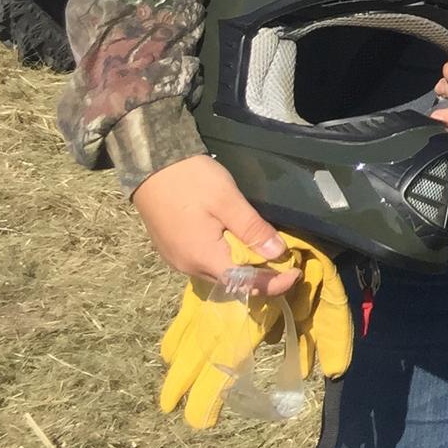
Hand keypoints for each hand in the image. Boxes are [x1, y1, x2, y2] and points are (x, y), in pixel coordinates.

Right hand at [132, 154, 297, 295]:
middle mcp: (189, 266)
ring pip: (218, 273)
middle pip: (231, 282)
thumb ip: (253, 229)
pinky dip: (226, 260)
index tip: (296, 274)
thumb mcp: (228, 200)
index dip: (273, 283)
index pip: (245, 283)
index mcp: (204, 258)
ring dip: (243, 269)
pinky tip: (239, 246)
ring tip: (267, 255)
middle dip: (260, 277)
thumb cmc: (192, 181)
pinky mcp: (173, 249)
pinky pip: (205, 263)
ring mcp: (178, 259)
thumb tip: (278, 253)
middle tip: (285, 262)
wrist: (151, 164)